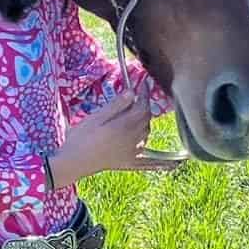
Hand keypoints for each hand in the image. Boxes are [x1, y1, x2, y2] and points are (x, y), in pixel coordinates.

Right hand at [51, 91, 183, 184]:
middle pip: (146, 119)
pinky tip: (175, 165)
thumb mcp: (96, 117)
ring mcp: (134, 152)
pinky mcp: (130, 163)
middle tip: (135, 98)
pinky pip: (150, 163)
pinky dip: (164, 164)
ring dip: (145, 123)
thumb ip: (117, 105)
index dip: (144, 93)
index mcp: (126, 126)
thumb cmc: (81, 138)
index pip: (143, 106)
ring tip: (136, 116)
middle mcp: (135, 139)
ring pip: (147, 133)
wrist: (73, 162)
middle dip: (143, 107)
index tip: (143, 83)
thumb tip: (132, 92)